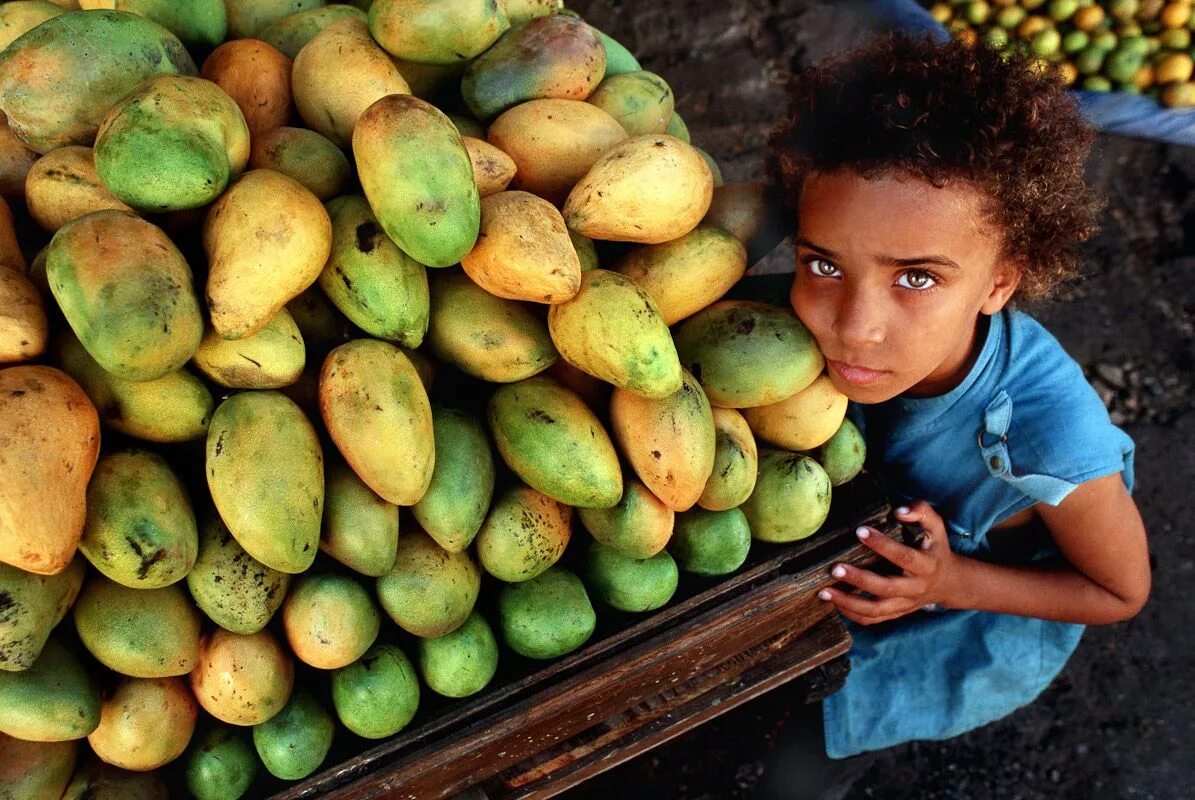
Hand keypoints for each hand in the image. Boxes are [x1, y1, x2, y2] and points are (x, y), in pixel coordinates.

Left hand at [817, 501, 961, 625]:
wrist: (948, 583)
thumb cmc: (935, 549)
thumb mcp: (936, 527)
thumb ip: (922, 512)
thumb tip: (899, 510)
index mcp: (926, 565)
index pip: (904, 557)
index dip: (883, 545)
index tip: (860, 531)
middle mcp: (915, 588)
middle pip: (886, 588)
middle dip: (859, 580)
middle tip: (835, 568)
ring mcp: (905, 604)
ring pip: (876, 610)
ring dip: (848, 603)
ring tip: (824, 592)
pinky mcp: (896, 613)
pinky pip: (873, 620)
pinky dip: (852, 615)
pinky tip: (834, 603)